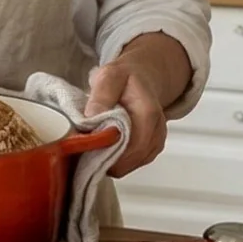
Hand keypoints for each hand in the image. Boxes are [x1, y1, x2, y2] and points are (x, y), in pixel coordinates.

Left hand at [83, 33, 191, 178]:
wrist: (143, 79)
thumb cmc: (126, 78)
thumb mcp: (110, 76)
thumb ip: (102, 94)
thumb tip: (91, 117)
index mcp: (149, 114)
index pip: (133, 145)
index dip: (109, 151)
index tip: (88, 146)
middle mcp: (157, 132)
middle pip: (130, 160)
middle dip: (106, 158)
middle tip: (85, 148)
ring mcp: (155, 144)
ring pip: (129, 165)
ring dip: (110, 160)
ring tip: (94, 145)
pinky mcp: (149, 151)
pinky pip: (130, 164)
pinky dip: (116, 160)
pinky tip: (104, 147)